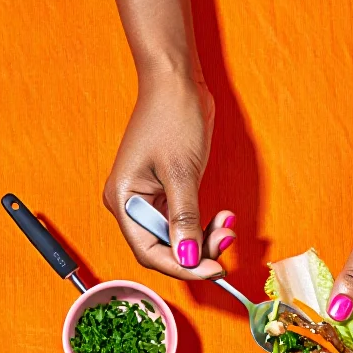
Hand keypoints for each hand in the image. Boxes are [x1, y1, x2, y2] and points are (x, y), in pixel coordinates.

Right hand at [103, 70, 235, 279]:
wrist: (176, 82)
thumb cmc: (173, 118)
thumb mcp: (181, 173)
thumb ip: (185, 220)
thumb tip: (189, 258)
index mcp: (124, 201)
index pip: (150, 252)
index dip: (181, 267)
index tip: (213, 270)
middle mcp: (132, 204)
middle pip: (164, 248)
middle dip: (197, 251)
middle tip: (227, 240)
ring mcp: (149, 199)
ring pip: (178, 237)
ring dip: (205, 238)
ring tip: (228, 224)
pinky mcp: (167, 192)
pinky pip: (185, 222)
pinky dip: (204, 224)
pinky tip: (223, 217)